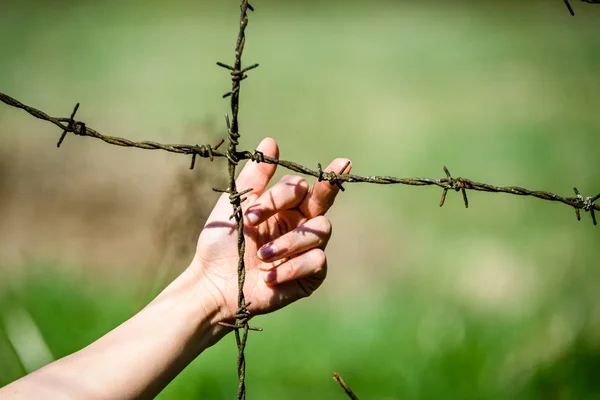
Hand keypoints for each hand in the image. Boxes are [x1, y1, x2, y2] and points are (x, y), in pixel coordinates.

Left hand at [189, 137, 350, 319]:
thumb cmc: (222, 244)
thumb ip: (255, 177)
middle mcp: (298, 226)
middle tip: (343, 164)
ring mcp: (306, 250)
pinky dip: (291, 267)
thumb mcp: (235, 205)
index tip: (253, 212)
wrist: (215, 284)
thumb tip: (272, 141)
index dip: (283, 194)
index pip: (299, 188)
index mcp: (283, 208)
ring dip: (289, 243)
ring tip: (264, 255)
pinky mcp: (310, 276)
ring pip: (320, 231)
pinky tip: (269, 276)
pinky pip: (317, 261)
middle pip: (324, 201)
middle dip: (330, 185)